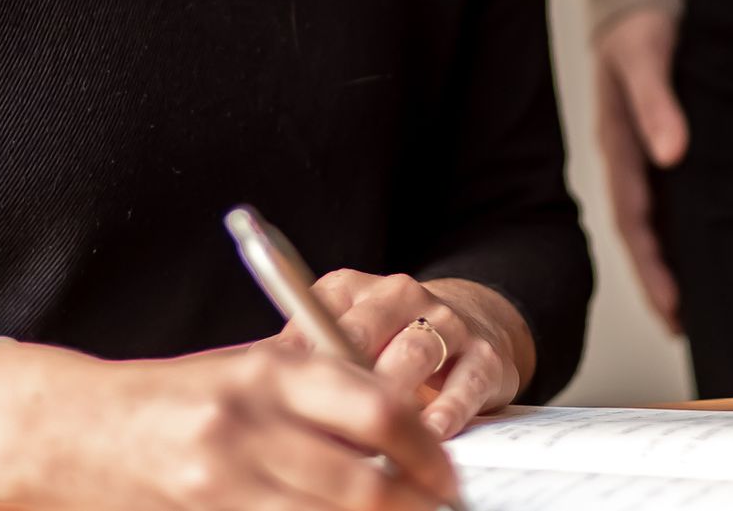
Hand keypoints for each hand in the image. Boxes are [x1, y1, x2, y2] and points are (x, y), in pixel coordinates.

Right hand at [0, 339, 462, 509]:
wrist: (80, 430)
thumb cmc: (180, 396)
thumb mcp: (252, 369)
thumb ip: (322, 386)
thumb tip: (408, 423)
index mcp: (270, 372)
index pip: (378, 410)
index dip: (429, 451)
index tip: (449, 474)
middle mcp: (248, 425)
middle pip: (365, 485)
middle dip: (418, 507)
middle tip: (444, 510)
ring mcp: (223, 480)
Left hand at [272, 270, 530, 439]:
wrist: (471, 323)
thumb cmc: (385, 342)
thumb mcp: (336, 336)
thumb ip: (299, 357)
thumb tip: (247, 380)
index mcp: (351, 291)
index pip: (317, 320)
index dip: (299, 365)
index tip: (281, 402)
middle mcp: (399, 296)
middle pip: (365, 333)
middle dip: (345, 381)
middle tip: (325, 426)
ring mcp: (445, 322)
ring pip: (415, 353)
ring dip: (393, 398)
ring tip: (375, 441)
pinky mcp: (485, 354)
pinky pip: (466, 380)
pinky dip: (447, 409)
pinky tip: (430, 434)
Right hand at [595, 7, 685, 332]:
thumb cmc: (639, 27)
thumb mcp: (645, 54)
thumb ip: (656, 100)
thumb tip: (672, 153)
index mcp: (620, 145)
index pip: (634, 220)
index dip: (652, 266)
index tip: (672, 306)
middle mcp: (632, 158)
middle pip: (643, 233)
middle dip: (660, 281)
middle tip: (684, 327)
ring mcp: (647, 154)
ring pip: (658, 220)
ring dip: (674, 261)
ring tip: (696, 305)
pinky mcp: (666, 143)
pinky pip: (674, 197)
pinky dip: (688, 228)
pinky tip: (711, 244)